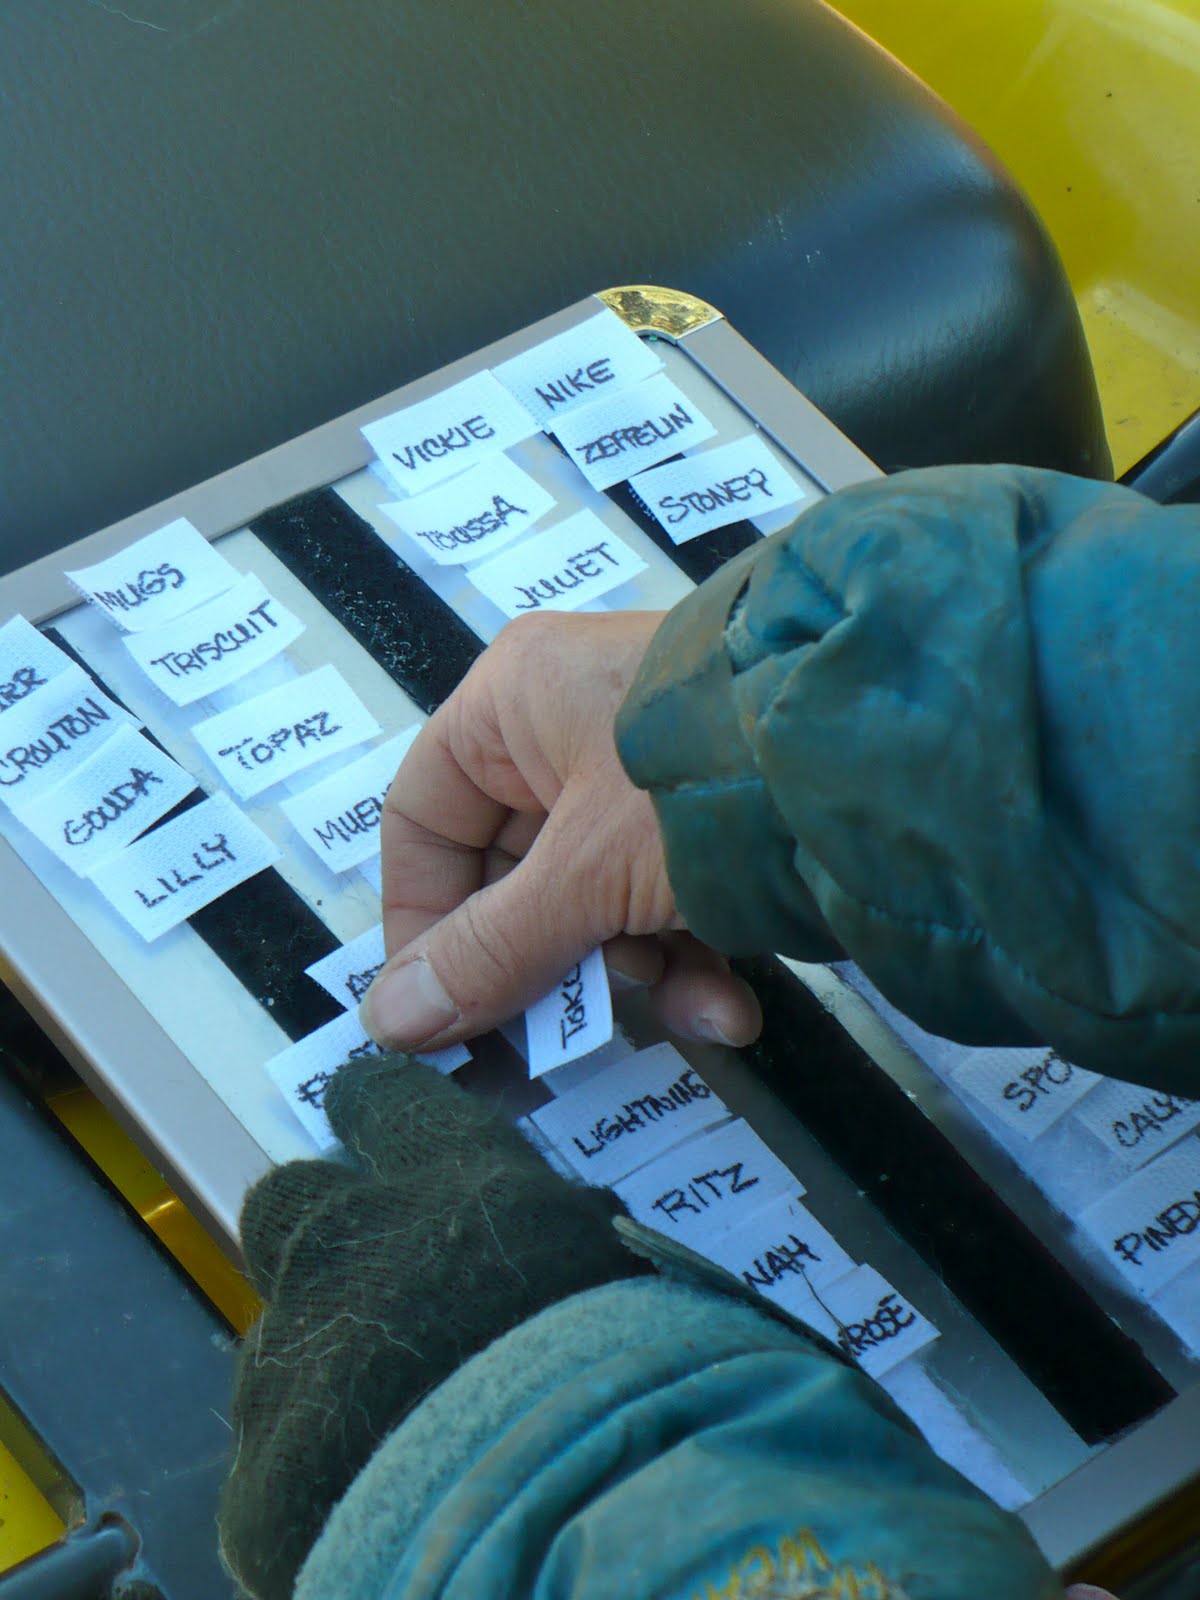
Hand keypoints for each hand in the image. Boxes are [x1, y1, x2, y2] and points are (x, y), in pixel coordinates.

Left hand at [219, 1055, 644, 1599]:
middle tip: (371, 1284)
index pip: (383, 1100)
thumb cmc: (626, 1369)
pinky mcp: (262, 1468)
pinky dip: (315, 1467)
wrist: (564, 1506)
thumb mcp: (617, 1267)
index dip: (371, 1109)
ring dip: (321, 1359)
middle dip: (318, 1233)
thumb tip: (565, 1230)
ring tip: (386, 1415)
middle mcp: (355, 1242)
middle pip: (288, 1200)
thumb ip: (563, 1234)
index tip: (364, 1113)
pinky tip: (373, 1497)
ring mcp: (294, 1353)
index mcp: (454, 1178)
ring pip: (277, 1333)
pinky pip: (274, 1453)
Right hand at [360, 610, 761, 1051]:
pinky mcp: (709, 817)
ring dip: (637, 972)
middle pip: (513, 874)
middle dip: (550, 964)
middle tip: (556, 1040)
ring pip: (594, 901)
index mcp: (512, 704)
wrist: (882, 750)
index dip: (420, 920)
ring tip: (692, 1009)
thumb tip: (388, 1026)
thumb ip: (491, 953)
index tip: (435, 1008)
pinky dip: (693, 958)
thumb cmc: (702, 780)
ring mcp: (644, 777)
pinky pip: (664, 898)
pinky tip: (732, 1006)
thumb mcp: (587, 874)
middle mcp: (569, 728)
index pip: (423, 820)